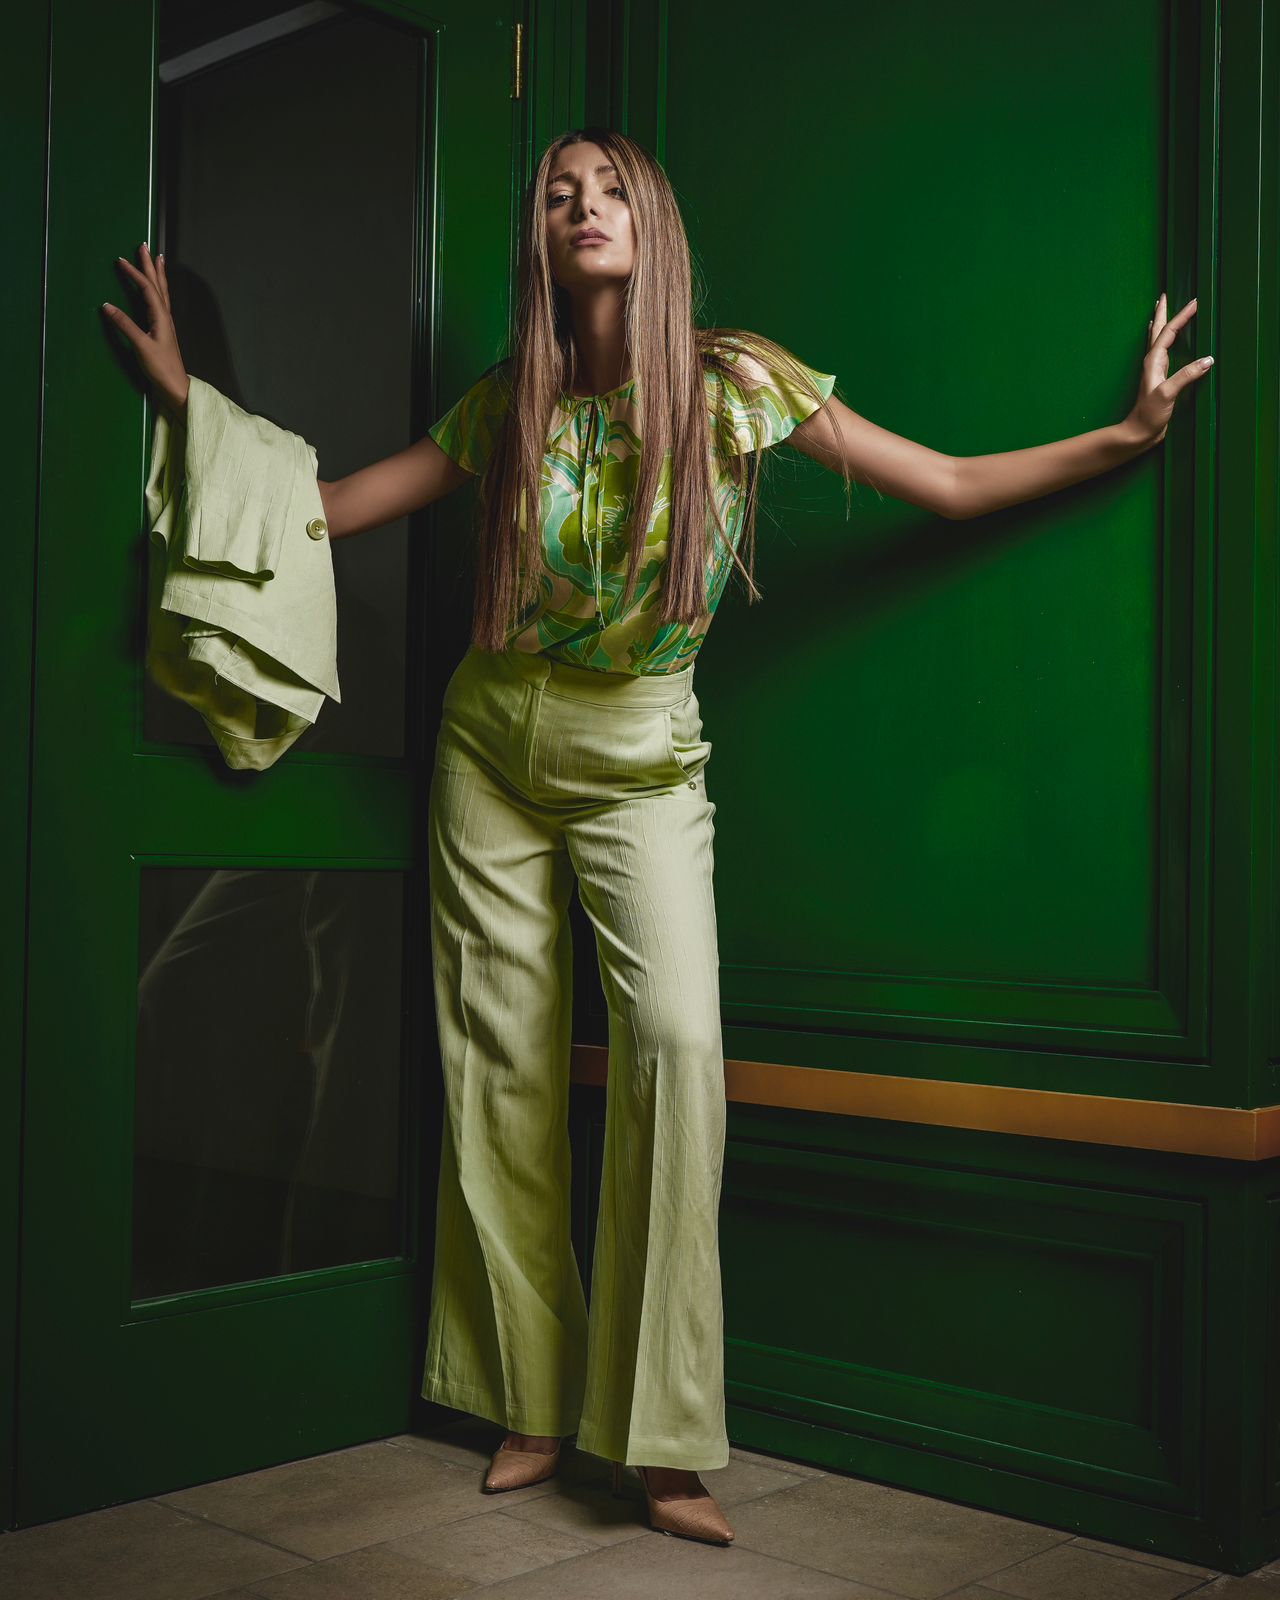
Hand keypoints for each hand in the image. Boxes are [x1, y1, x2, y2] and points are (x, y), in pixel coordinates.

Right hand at [101, 243, 189, 414]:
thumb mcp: (141, 346)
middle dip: (150, 265)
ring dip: (157, 274)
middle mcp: (165, 317)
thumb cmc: (161, 368)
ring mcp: (165, 323)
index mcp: (161, 318)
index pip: (147, 288)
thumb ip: (125, 325)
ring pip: (161, 292)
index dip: (135, 273)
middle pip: (158, 285)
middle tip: (145, 246)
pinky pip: (160, 303)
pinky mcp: (163, 331)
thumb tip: (107, 306)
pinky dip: (158, 290)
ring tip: (157, 259)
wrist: (175, 386)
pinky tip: (157, 289)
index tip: (121, 260)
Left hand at [1124, 291, 1211, 446]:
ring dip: (1162, 324)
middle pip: (1158, 331)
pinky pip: (1162, 352)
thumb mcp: (1168, 393)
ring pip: (1158, 339)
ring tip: (1163, 310)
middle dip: (1163, 312)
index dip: (1182, 316)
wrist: (1139, 432)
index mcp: (1154, 361)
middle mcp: (1153, 362)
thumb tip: (1208, 359)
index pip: (1169, 332)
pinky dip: (1164, 341)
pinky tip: (1166, 342)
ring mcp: (1155, 370)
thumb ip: (1186, 376)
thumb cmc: (1149, 415)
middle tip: (1165, 295)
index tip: (1195, 302)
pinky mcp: (1160, 379)